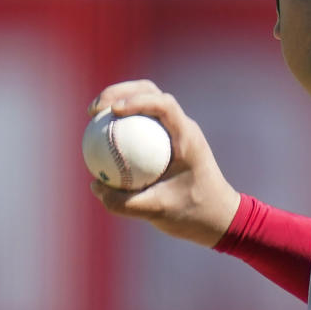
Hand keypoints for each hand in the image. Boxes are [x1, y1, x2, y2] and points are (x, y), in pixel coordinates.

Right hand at [86, 80, 240, 247]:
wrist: (217, 217)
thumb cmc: (193, 213)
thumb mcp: (158, 212)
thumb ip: (124, 203)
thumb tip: (95, 185)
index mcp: (188, 137)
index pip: (164, 104)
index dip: (137, 100)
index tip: (112, 111)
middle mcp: (184, 128)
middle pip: (151, 92)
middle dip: (120, 92)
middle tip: (94, 110)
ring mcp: (176, 132)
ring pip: (146, 104)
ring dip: (120, 102)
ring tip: (93, 117)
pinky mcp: (169, 141)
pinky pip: (143, 125)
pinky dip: (123, 124)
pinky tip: (100, 138)